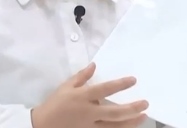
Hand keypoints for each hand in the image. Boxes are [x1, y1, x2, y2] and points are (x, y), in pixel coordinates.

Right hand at [32, 63, 148, 127]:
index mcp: (83, 97)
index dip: (120, 85)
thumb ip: (81, 77)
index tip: (133, 80)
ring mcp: (89, 126)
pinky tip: (128, 127)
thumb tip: (94, 65)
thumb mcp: (65, 87)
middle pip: (114, 112)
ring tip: (143, 117)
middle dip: (132, 108)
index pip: (105, 90)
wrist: (42, 126)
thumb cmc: (54, 104)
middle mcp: (89, 112)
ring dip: (130, 122)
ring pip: (114, 126)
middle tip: (145, 103)